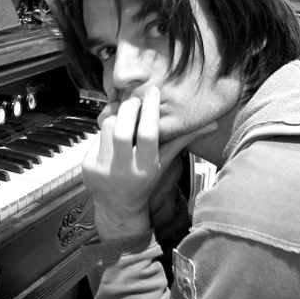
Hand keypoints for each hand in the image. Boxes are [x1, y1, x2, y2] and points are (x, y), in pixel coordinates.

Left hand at [82, 86, 212, 239]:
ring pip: (106, 127)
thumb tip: (212, 124)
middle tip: (135, 99)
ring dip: (116, 117)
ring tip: (124, 119)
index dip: (150, 109)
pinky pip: (95, 137)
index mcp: (145, 168)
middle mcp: (123, 170)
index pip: (148, 133)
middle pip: (122, 129)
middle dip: (129, 108)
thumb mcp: (163, 163)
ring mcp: (102, 169)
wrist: (118, 206)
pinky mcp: (87, 166)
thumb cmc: (143, 181)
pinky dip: (104, 133)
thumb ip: (181, 140)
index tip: (152, 92)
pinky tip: (111, 138)